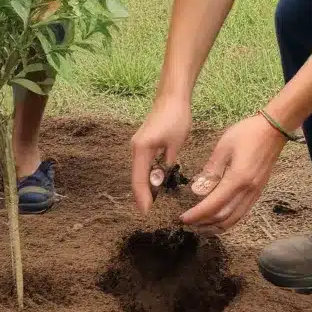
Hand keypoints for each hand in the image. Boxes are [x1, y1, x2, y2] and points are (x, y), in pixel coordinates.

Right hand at [130, 94, 192, 213]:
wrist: (172, 97)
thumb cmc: (176, 117)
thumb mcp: (175, 144)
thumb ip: (168, 164)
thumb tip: (163, 180)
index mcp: (142, 149)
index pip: (139, 180)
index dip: (142, 198)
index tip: (146, 214)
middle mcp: (135, 148)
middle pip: (136, 178)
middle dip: (141, 196)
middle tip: (149, 215)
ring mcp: (138, 146)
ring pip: (138, 172)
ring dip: (144, 187)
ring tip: (151, 205)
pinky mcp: (143, 143)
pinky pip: (142, 165)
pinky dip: (147, 177)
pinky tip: (154, 186)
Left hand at [180, 112, 286, 232]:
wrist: (274, 130)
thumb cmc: (247, 133)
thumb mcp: (224, 147)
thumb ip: (211, 170)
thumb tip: (197, 191)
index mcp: (238, 179)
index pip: (213, 205)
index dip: (197, 215)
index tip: (183, 218)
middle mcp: (248, 191)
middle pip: (224, 217)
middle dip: (204, 224)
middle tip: (188, 225)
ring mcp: (255, 193)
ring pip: (235, 219)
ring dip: (216, 226)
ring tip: (201, 227)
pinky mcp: (258, 192)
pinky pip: (242, 213)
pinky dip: (228, 221)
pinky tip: (218, 219)